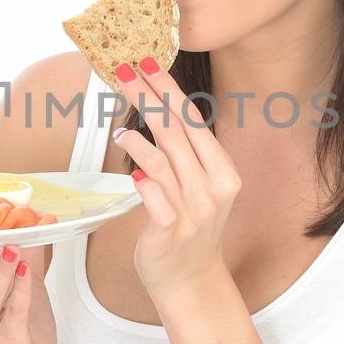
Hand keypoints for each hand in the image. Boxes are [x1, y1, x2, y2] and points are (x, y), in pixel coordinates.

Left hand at [110, 55, 241, 304]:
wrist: (190, 281)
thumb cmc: (188, 228)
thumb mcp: (198, 186)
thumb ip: (183, 154)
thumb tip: (155, 108)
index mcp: (223, 172)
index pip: (194, 120)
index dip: (169, 89)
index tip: (148, 62)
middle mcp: (212, 188)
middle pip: (176, 131)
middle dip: (149, 96)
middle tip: (125, 71)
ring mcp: (193, 211)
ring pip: (162, 160)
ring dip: (138, 136)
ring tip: (120, 125)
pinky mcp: (170, 231)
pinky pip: (153, 195)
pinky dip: (142, 179)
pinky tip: (131, 172)